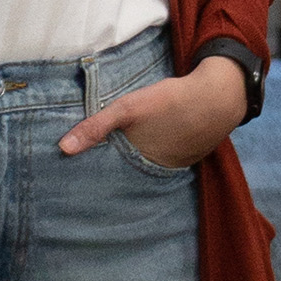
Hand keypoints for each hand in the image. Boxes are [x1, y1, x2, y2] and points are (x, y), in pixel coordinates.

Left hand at [58, 56, 247, 168]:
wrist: (217, 97)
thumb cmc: (169, 102)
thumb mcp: (128, 108)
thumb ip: (95, 127)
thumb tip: (63, 148)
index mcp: (139, 165)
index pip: (110, 182)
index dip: (95, 182)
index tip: (75, 183)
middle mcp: (156, 173)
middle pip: (127, 177)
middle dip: (111, 177)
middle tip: (88, 174)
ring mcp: (173, 168)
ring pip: (145, 170)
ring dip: (133, 168)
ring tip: (110, 166)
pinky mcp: (186, 158)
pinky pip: (163, 162)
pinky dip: (153, 158)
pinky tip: (147, 148)